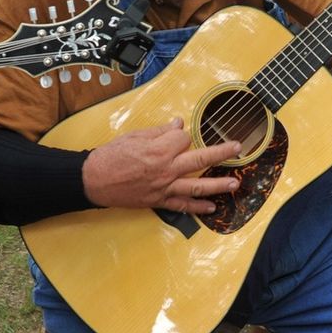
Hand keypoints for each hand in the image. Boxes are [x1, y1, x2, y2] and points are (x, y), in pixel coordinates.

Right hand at [82, 119, 241, 211]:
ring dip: (218, 185)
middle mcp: (166, 169)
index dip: (183, 135)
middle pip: (200, 159)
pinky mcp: (159, 201)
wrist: (93, 181)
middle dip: (222, 152)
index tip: (178, 134)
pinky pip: (182, 205)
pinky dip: (197, 208)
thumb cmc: (110, 157)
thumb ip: (159, 131)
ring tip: (235, 183)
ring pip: (197, 186)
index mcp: (159, 149)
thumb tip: (178, 124)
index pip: (184, 138)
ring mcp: (164, 187)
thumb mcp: (133, 136)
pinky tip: (212, 208)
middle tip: (238, 148)